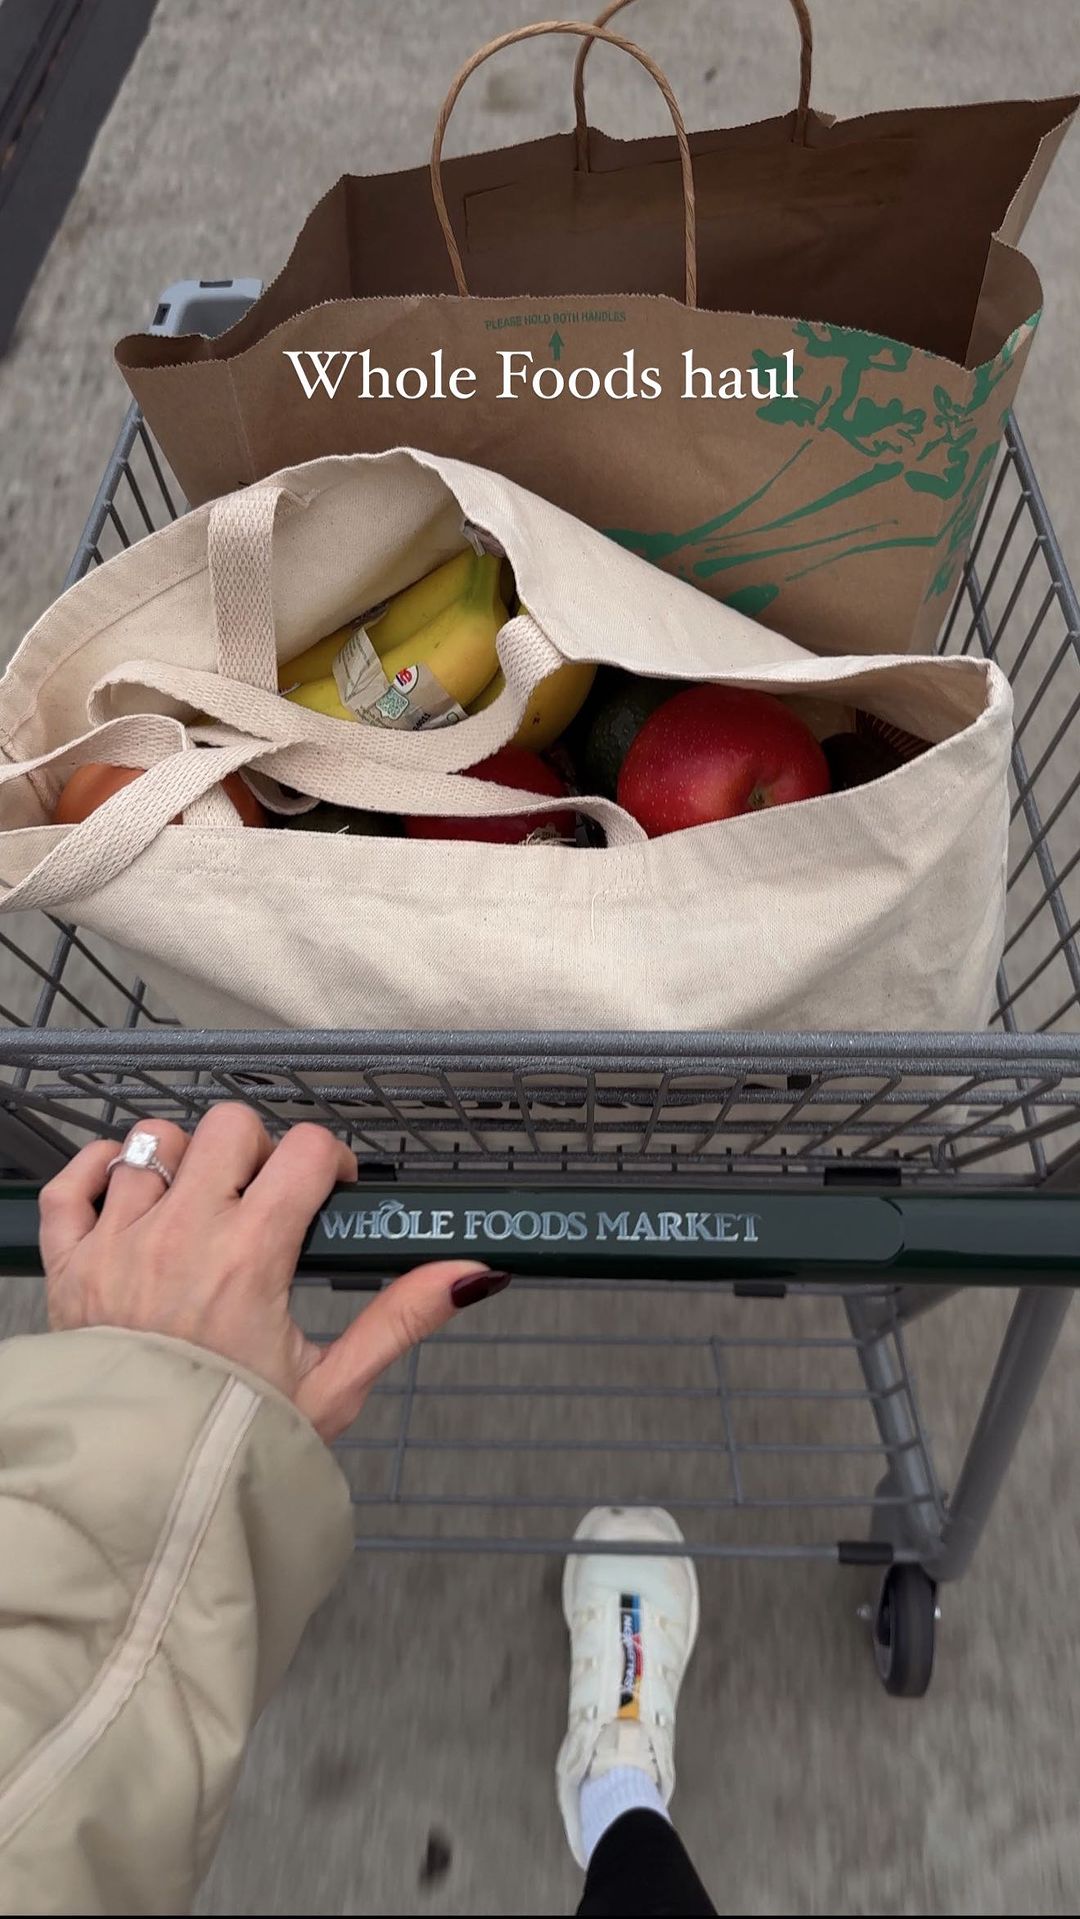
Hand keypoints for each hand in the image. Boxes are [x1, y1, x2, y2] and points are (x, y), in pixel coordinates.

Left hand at [39, 1105, 509, 1441]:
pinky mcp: (69, 1263)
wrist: (140, 1497)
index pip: (305, 1149)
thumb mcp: (334, 1388)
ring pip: (153, 1143)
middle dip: (259, 1151)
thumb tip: (472, 1275)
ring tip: (200, 1206)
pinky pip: (73, 1181)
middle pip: (229, 1127)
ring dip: (183, 1163)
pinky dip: (99, 1172)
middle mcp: (180, 1235)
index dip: (330, 1160)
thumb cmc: (234, 1443)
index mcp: (250, 1257)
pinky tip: (129, 1195)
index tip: (330, 1192)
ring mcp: (117, 1243)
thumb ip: (402, 1319)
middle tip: (266, 1199)